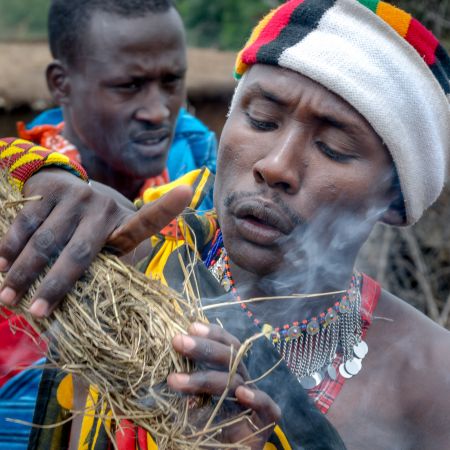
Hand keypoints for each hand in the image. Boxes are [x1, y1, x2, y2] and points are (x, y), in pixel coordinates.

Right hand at [0, 169, 191, 316]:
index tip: (187, 191)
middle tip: (36, 311)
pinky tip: (0, 266)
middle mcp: (104, 207)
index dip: (168, 207)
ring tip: (6, 298)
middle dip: (55, 285)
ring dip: (23, 272)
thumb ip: (115, 269)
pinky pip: (26, 224)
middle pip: (79, 252)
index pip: (150, 219)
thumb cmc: (98, 229)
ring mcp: (76, 196)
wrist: (72, 187)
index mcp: (126, 224)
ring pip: (45, 240)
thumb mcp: (115, 244)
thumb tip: (105, 317)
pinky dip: (10, 248)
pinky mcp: (51, 189)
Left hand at [168, 323, 280, 448]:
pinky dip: (256, 397)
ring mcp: (255, 402)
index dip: (212, 334)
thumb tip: (163, 362)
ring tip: (174, 381)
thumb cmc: (205, 433)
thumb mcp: (189, 405)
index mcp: (229, 374)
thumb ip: (183, 385)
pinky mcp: (265, 423)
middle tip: (178, 341)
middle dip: (204, 347)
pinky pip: (267, 406)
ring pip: (237, 381)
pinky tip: (242, 393)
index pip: (227, 346)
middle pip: (231, 357)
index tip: (190, 327)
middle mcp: (243, 383)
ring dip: (205, 378)